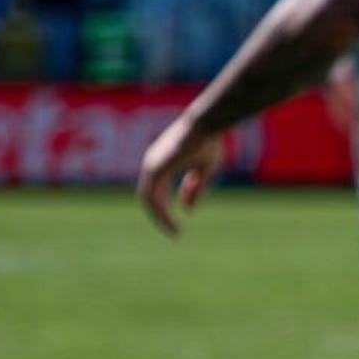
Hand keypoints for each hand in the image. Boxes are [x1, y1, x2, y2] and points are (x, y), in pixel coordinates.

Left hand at [136, 116, 218, 236]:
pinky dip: (162, 214)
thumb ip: (195, 189)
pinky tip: (174, 224)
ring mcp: (152, 166)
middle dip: (160, 218)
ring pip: (149, 201)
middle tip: (174, 234)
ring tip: (175, 234)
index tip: (177, 225)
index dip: (164, 210)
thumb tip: (187, 210)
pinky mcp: (156, 169)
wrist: (208, 124)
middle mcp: (152, 164)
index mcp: (161, 163)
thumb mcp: (204, 170)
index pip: (155, 192)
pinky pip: (154, 198)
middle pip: (149, 198)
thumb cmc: (209, 141)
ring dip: (161, 219)